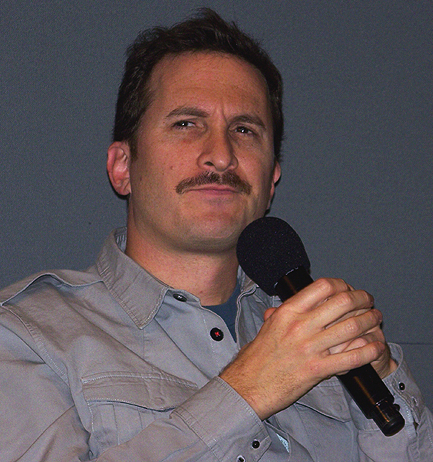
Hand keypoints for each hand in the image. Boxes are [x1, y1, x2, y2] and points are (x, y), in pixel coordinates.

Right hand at [220, 278, 385, 419]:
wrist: (248, 385)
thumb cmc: (257, 357)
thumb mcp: (267, 327)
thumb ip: (279, 314)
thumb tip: (284, 307)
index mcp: (288, 312)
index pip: (323, 287)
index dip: (342, 284)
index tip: (349, 288)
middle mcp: (300, 326)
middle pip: (343, 302)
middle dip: (362, 299)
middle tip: (368, 301)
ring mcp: (310, 348)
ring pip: (352, 327)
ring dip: (370, 321)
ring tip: (376, 319)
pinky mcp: (318, 370)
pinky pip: (352, 357)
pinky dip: (369, 350)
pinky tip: (376, 346)